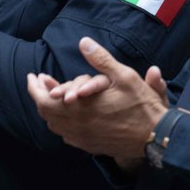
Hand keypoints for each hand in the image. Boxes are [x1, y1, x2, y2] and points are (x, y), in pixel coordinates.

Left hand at [26, 37, 168, 159]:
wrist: (156, 137)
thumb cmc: (141, 106)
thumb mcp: (124, 76)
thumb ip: (101, 59)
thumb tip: (83, 42)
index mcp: (80, 108)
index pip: (44, 99)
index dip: (34, 87)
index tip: (33, 76)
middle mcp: (77, 125)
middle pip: (45, 113)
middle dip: (39, 95)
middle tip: (39, 83)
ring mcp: (82, 138)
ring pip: (54, 125)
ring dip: (49, 110)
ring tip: (50, 96)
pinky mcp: (90, 146)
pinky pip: (66, 135)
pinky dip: (61, 123)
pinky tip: (66, 115)